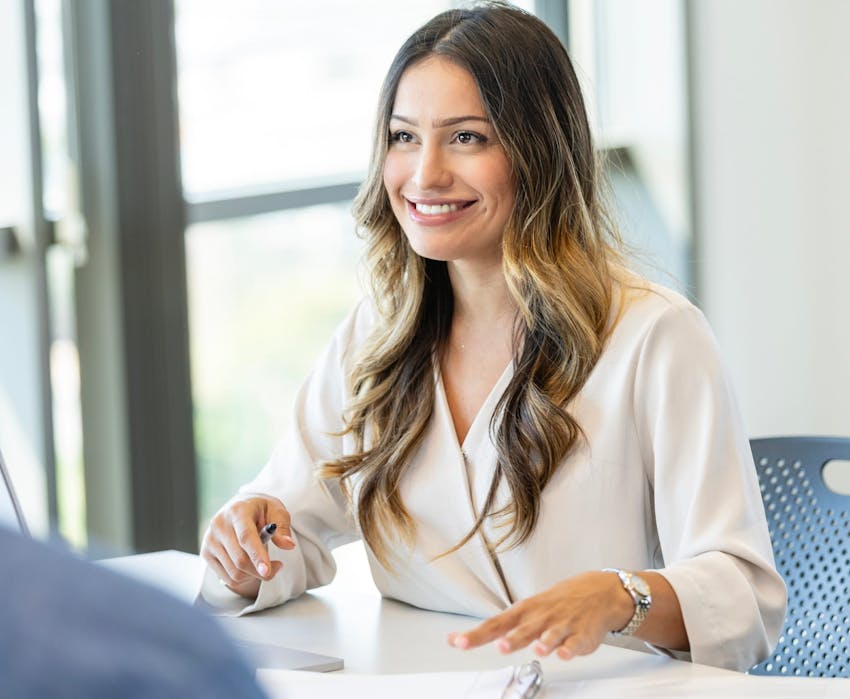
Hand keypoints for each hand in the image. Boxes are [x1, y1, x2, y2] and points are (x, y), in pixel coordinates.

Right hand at [200, 493, 296, 598]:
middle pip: (240, 559)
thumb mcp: (276, 510)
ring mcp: (210, 540)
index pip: (246, 537)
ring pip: (234, 572)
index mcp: (237, 511)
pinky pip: (227, 578)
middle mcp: (219, 524)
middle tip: (278, 567)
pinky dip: (244, 579)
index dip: (257, 555)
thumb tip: (288, 545)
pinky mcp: (206, 553)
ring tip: (265, 564)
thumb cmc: (260, 510)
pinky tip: (252, 566)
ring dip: (254, 575)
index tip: (267, 571)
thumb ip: (282, 528)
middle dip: (261, 570)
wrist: (238, 508)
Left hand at [447, 571, 632, 659]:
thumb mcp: (527, 610)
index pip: (495, 624)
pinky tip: (565, 653)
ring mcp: (563, 625)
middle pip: (524, 630)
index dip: (476, 635)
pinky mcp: (582, 635)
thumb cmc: (556, 603)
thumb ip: (502, 628)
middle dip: (513, 639)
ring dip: (545, 642)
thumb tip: (466, 637)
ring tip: (539, 649)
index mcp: (524, 611)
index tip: (457, 642)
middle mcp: (541, 617)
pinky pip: (576, 643)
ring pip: (552, 635)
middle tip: (502, 647)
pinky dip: (570, 649)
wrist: (598, 592)